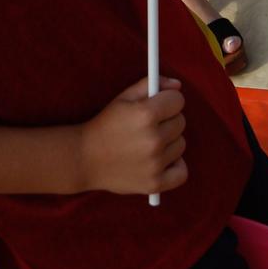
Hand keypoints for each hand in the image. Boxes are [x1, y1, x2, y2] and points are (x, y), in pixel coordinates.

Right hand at [79, 79, 187, 195]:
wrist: (85, 158)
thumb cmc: (107, 124)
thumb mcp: (124, 97)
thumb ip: (151, 85)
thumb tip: (178, 86)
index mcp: (145, 114)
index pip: (178, 101)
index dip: (168, 100)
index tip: (160, 104)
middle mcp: (153, 139)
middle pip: (181, 122)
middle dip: (168, 119)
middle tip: (150, 124)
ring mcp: (155, 164)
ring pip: (181, 144)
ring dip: (170, 142)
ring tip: (149, 142)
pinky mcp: (155, 184)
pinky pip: (182, 172)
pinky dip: (175, 165)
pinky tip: (161, 160)